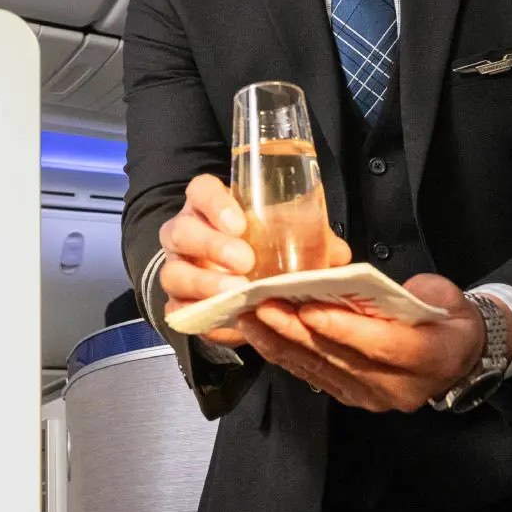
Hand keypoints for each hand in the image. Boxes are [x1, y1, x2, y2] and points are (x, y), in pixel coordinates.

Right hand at [159, 173, 348, 346]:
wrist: (236, 281)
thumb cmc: (261, 247)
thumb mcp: (285, 236)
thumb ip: (310, 239)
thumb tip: (338, 255)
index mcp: (209, 206)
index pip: (200, 191)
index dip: (215, 204)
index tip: (240, 223)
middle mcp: (186, 232)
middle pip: (181, 231)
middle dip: (212, 246)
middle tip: (246, 262)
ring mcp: (177, 268)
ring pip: (173, 272)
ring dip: (204, 283)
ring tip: (237, 294)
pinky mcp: (177, 302)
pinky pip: (177, 311)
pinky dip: (201, 316)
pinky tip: (228, 320)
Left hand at [236, 274, 501, 412]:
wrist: (459, 355)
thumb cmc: (447, 317)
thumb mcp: (440, 295)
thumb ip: (402, 292)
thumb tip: (354, 282)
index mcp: (430, 357)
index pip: (382, 345)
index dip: (344, 328)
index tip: (308, 307)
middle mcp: (400, 387)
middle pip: (342, 359)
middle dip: (297, 332)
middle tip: (262, 306)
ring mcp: (374, 397)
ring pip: (321, 371)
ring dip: (281, 344)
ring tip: (249, 318)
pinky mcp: (353, 397)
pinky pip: (314, 377)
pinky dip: (285, 356)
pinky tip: (261, 337)